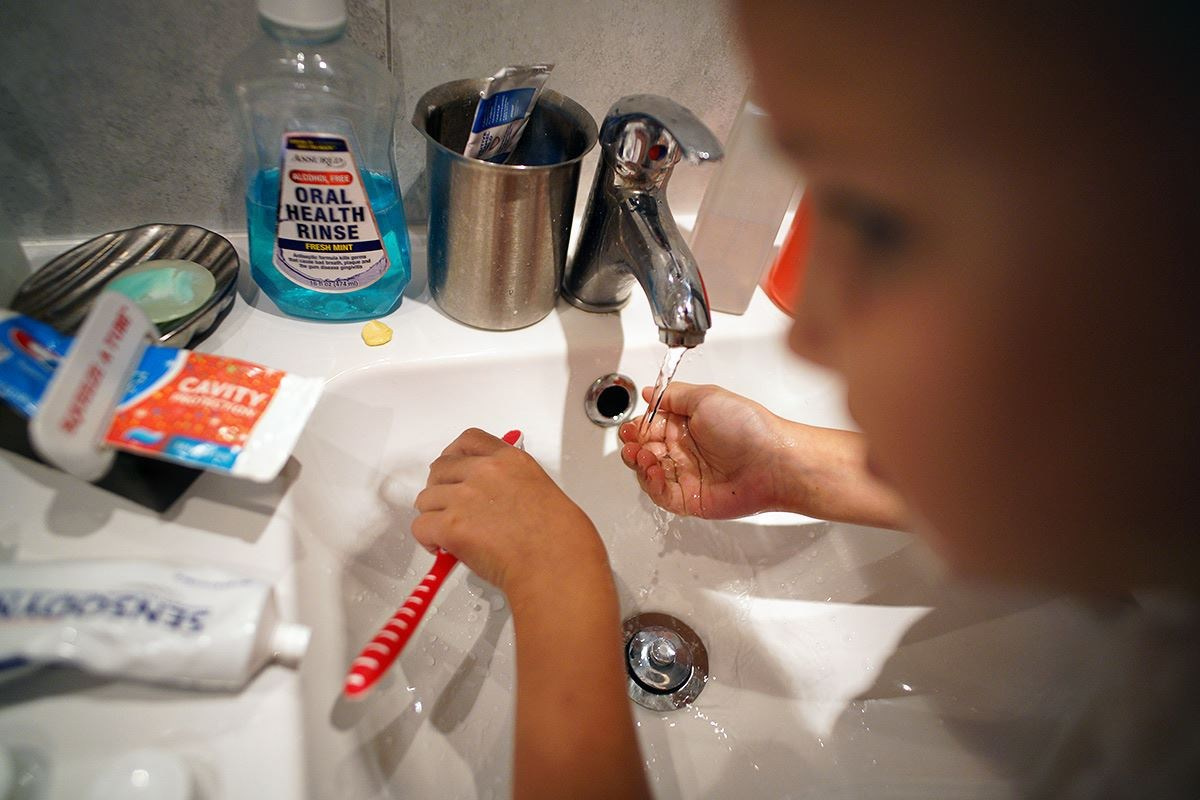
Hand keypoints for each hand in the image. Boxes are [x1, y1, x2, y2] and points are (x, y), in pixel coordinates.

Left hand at [412, 428, 609, 600]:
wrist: (555, 566)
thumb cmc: (561, 541)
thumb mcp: (542, 493)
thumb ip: (512, 486)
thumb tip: (493, 502)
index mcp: (511, 461)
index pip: (469, 441)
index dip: (455, 455)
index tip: (454, 466)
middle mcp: (485, 472)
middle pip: (440, 468)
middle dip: (440, 488)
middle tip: (448, 508)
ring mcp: (465, 497)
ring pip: (426, 499)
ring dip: (434, 515)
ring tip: (448, 534)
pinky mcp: (451, 525)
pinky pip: (421, 527)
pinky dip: (427, 539)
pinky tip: (442, 549)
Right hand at [619, 383, 795, 517]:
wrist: (773, 462)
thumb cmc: (747, 427)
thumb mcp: (706, 397)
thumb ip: (673, 395)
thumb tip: (650, 391)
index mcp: (686, 425)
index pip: (649, 427)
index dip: (636, 427)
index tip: (631, 427)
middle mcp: (685, 450)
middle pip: (644, 450)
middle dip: (632, 446)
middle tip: (632, 443)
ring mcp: (686, 475)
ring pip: (648, 473)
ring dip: (639, 464)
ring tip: (644, 456)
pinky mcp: (689, 498)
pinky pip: (660, 494)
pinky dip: (651, 484)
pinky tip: (654, 471)